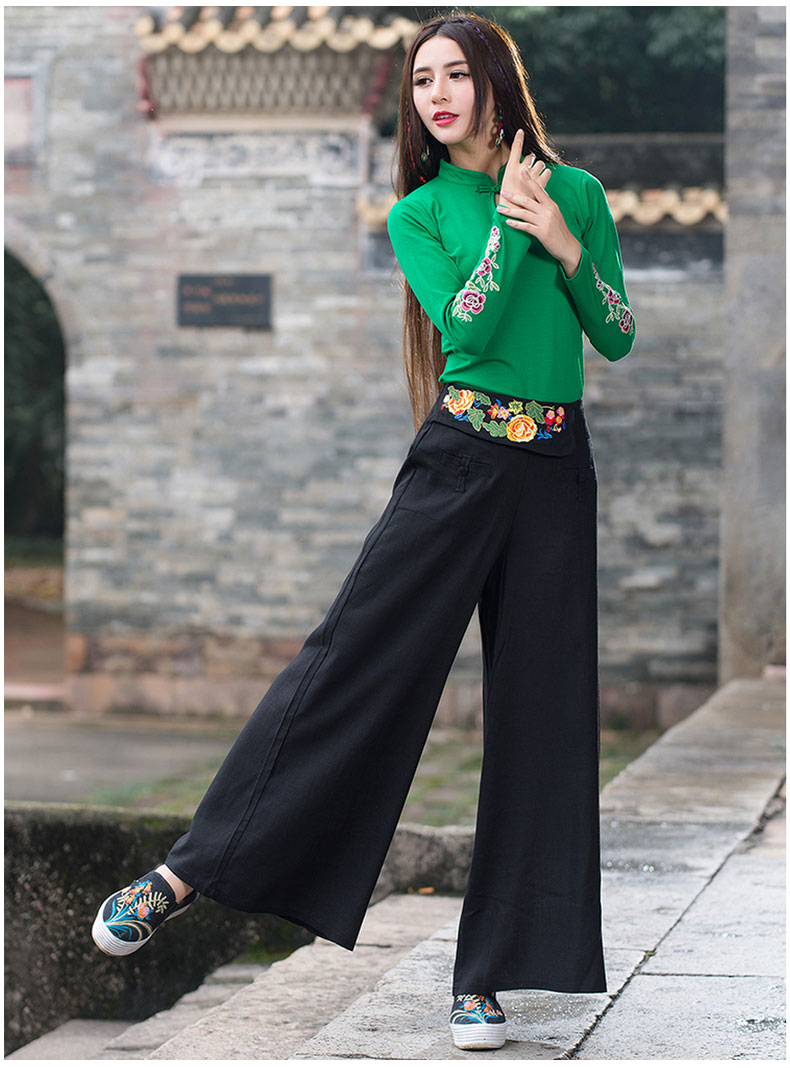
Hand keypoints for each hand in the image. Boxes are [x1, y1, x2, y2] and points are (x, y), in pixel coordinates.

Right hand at [495, 129, 550, 206]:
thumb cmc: (507, 201)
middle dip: (531, 162)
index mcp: (510, 168)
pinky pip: (547, 172)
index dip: (518, 139)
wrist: (514, 212)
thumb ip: (512, 175)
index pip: (515, 149)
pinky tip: (542, 180)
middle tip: (528, 171)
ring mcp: (532, 175)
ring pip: (540, 163)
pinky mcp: (541, 183)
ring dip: (539, 168)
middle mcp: (522, 169)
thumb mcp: (504, 185)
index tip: (521, 131)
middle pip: (531, 157)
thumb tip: (518, 170)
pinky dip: (546, 174)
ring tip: (536, 177)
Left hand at [496, 150, 581, 276]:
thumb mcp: (555, 214)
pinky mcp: (542, 233)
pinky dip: (516, 224)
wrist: (568, 246)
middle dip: (513, 196)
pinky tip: (508, 222)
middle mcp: (548, 211)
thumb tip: (536, 198)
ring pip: (524, 213)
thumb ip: (545, 206)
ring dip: (510, 211)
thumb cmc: (559, 231)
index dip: (530, 180)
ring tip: (500, 209)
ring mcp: (544, 222)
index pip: (539, 189)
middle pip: (528, 200)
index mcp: (551, 204)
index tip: (522, 170)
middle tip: (502, 192)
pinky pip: (526, 227)